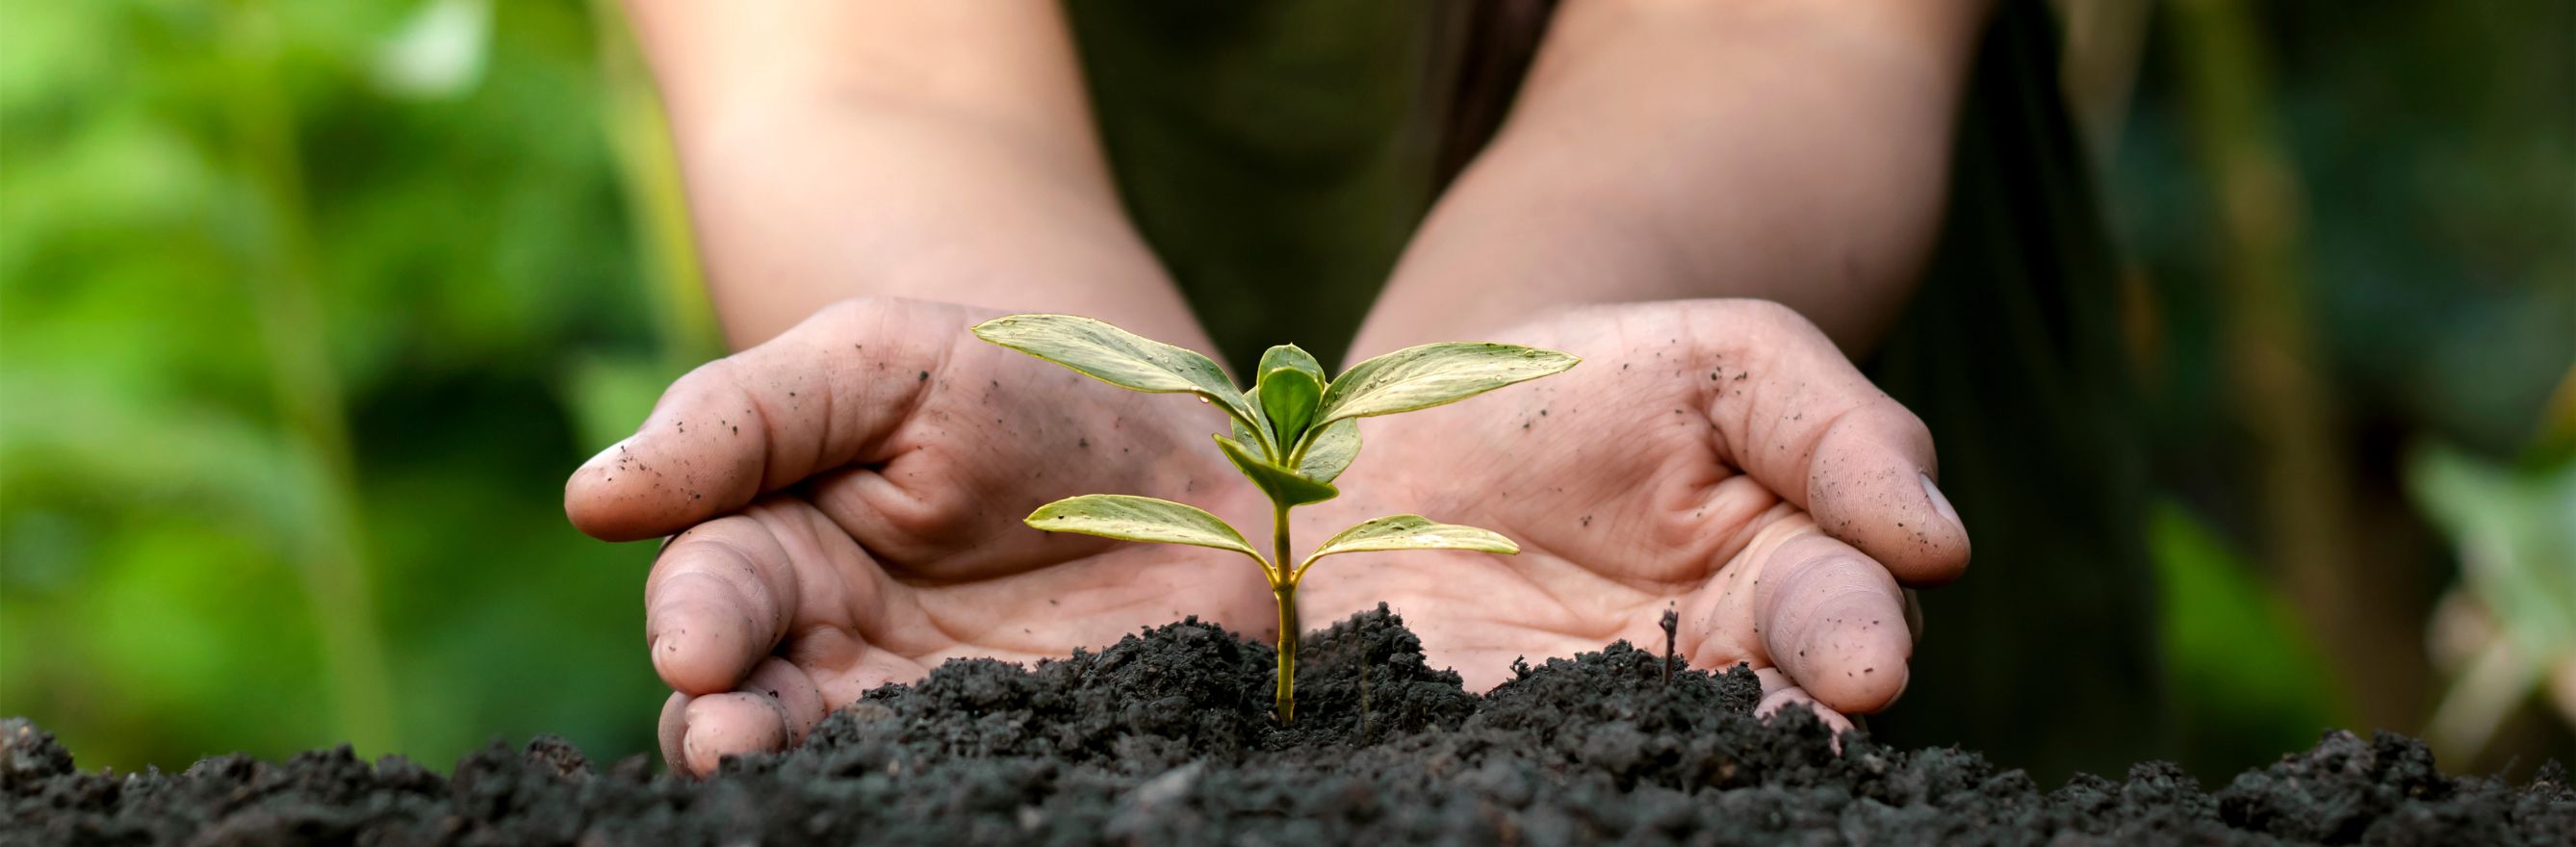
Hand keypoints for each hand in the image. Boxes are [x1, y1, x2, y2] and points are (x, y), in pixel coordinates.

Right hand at [565, 298, 1271, 775]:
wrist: (1198, 457)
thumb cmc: (1022, 382)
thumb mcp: (885, 360)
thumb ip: (742, 419)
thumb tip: (590, 497)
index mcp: (779, 552)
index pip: (708, 594)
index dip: (694, 623)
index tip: (695, 648)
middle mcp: (831, 654)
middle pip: (742, 712)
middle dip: (724, 730)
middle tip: (729, 741)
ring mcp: (922, 721)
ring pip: (833, 769)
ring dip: (802, 779)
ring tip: (794, 777)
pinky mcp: (1017, 761)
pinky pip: (956, 792)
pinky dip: (930, 800)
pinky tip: (931, 799)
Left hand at [1299, 300, 1967, 728]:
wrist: (1427, 421)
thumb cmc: (1603, 382)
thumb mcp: (1730, 362)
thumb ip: (1840, 434)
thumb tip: (1940, 545)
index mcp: (1794, 584)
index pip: (1847, 618)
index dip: (1857, 637)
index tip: (1867, 665)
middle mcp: (1719, 675)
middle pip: (1782, 718)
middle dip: (1800, 725)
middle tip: (1809, 726)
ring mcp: (1610, 719)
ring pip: (1676, 763)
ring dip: (1692, 767)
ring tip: (1692, 773)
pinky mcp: (1503, 740)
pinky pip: (1541, 770)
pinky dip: (1558, 781)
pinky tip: (1558, 785)